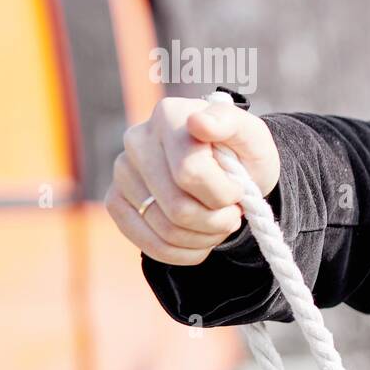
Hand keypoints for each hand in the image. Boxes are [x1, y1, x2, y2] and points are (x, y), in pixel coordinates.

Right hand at [106, 97, 279, 265]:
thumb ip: (231, 124)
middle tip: (233, 212)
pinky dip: (185, 253)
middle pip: (179, 209)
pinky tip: (202, 240)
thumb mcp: (253, 136)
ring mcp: (121, 172)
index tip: (239, 189)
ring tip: (220, 223)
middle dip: (218, 220)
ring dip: (205, 237)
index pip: (190, 174)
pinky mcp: (116, 202)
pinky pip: (149, 245)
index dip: (224, 194)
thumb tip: (199, 122)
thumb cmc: (243, 154)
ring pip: (166, 231)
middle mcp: (136, 140)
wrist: (230, 172)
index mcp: (169, 116)